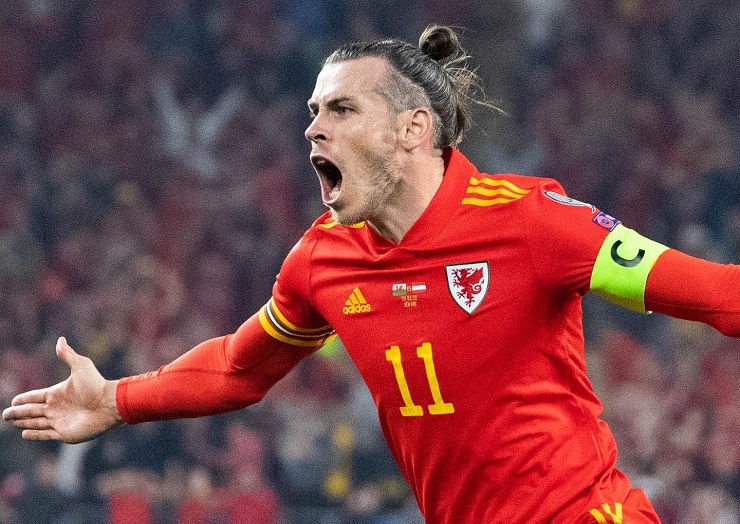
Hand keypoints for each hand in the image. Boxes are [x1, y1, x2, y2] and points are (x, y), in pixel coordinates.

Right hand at [2, 337, 122, 443]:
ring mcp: (60, 421)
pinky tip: (24, 433)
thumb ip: (68, 355)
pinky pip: (45, 434)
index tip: (13, 401)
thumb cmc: (96, 385)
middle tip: (5, 415)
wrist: (108, 404)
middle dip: (18, 413)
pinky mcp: (64, 433)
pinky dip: (34, 434)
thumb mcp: (81, 366)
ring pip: (36, 422)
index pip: (35, 396)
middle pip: (31, 411)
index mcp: (57, 393)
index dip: (24, 399)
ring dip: (24, 423)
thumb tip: (60, 339)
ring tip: (13, 423)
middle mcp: (56, 408)